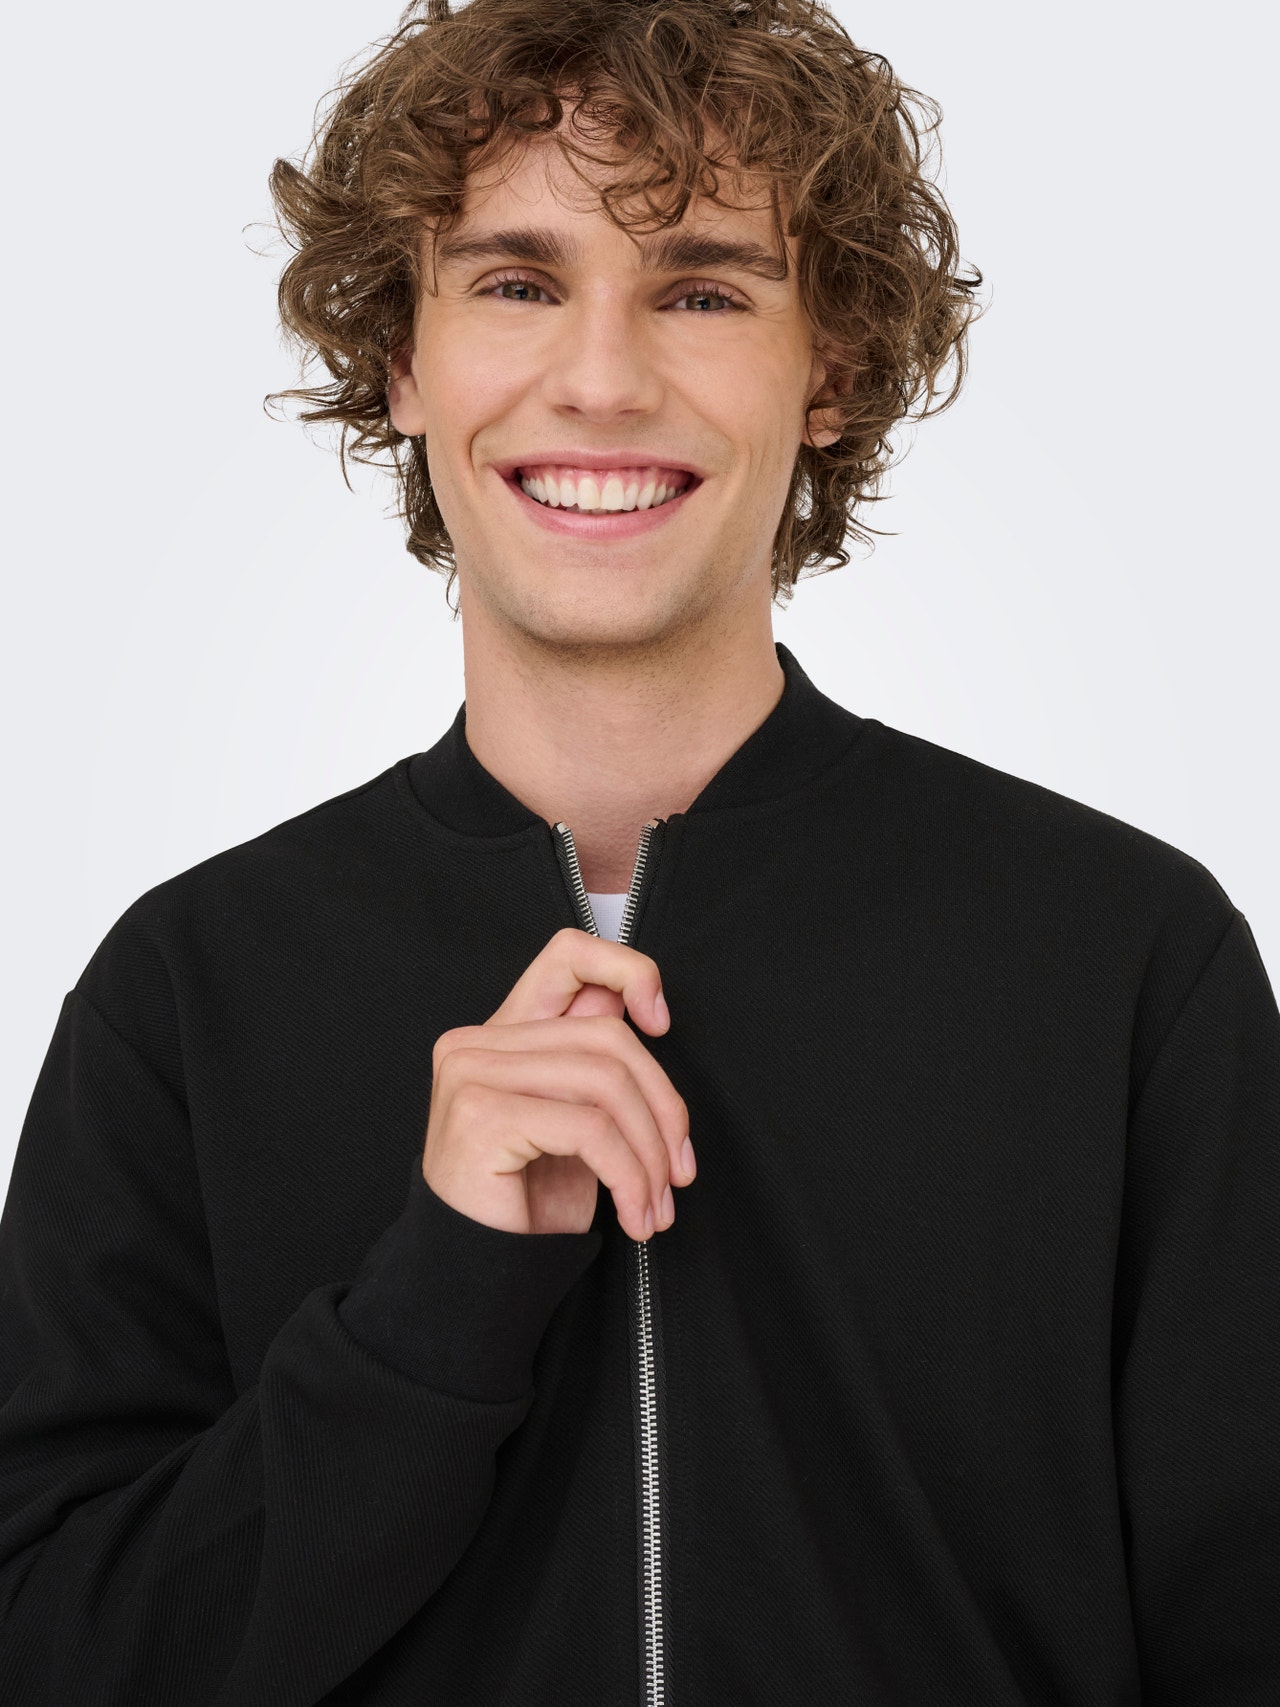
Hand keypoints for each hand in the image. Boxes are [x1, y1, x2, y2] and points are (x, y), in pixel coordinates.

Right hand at [422, 927, 694, 1239]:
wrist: (473, 1278)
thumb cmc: (525, 1205)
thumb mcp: (576, 1124)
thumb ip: (595, 1064)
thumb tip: (644, 1012)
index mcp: (500, 1032)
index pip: (569, 956)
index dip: (628, 970)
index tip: (663, 1022)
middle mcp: (476, 1042)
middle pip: (609, 1038)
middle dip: (664, 1108)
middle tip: (680, 1172)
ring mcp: (472, 1074)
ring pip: (607, 1084)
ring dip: (651, 1154)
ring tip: (657, 1204)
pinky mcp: (481, 1115)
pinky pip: (590, 1130)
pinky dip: (630, 1176)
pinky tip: (634, 1214)